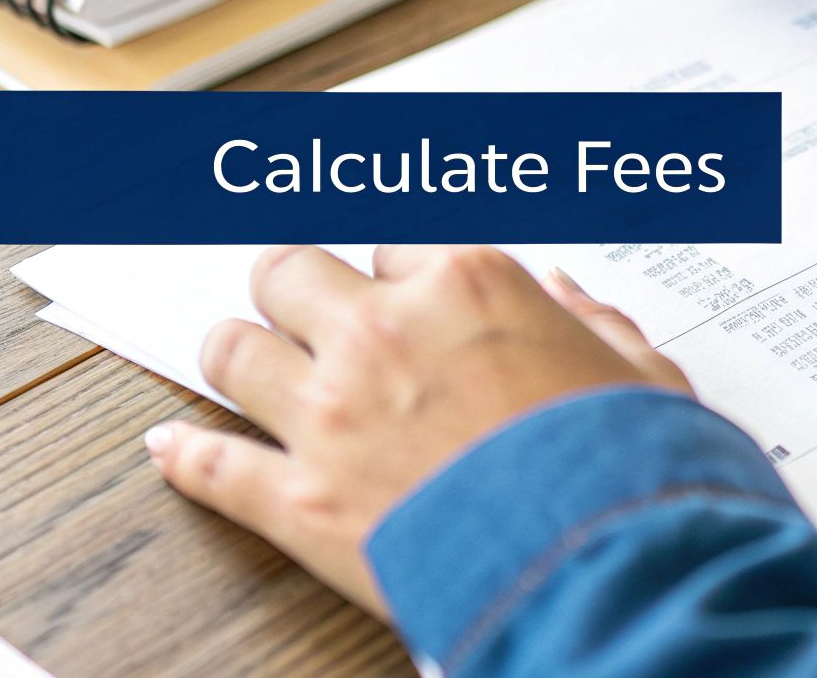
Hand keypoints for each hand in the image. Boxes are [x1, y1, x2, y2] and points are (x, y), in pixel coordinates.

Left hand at [142, 245, 687, 615]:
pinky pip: (210, 464)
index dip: (399, 275)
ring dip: (240, 354)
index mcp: (469, 286)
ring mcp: (330, 416)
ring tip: (247, 362)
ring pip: (232, 350)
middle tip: (304, 305)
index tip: (399, 290)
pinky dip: (185, 455)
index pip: (394, 247)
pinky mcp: (297, 502)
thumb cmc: (632, 470)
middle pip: (289, 273)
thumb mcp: (644, 375)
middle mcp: (384, 334)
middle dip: (297, 287)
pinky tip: (173, 446)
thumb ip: (596, 321)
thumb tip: (567, 295)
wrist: (604, 569)